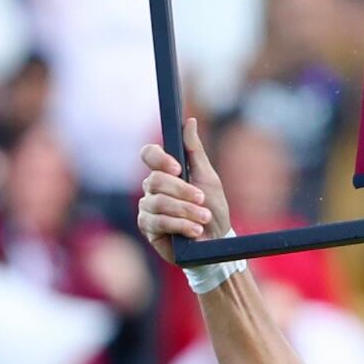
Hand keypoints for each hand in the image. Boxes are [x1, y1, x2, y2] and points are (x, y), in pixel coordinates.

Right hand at [137, 118, 233, 261]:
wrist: (216, 241)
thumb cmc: (212, 208)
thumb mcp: (208, 178)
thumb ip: (195, 151)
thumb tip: (189, 122)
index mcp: (165, 172)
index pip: (148, 154)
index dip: (159, 158)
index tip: (177, 168)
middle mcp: (152, 189)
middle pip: (155, 180)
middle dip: (182, 191)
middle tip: (202, 200)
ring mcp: (147, 208)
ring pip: (158, 202)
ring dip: (186, 211)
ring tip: (204, 219)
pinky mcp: (148, 229)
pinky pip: (158, 222)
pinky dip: (180, 225)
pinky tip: (195, 231)